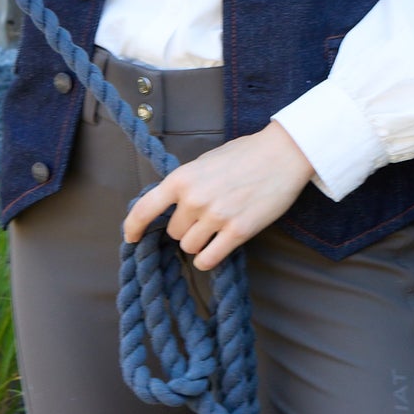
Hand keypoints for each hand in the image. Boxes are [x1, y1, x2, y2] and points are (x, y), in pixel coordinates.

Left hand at [122, 123, 314, 271]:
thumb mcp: (204, 162)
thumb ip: (186, 183)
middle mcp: (194, 199)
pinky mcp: (238, 232)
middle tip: (205, 217)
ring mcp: (216, 217)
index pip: (145, 209)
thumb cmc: (244, 154)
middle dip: (185, 228)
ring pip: (189, 247)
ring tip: (215, 229)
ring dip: (198, 243)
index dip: (133, 227)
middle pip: (174, 232)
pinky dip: (208, 259)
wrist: (282, 154)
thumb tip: (172, 204)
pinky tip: (215, 251)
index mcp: (182, 178)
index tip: (132, 237)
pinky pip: (209, 259)